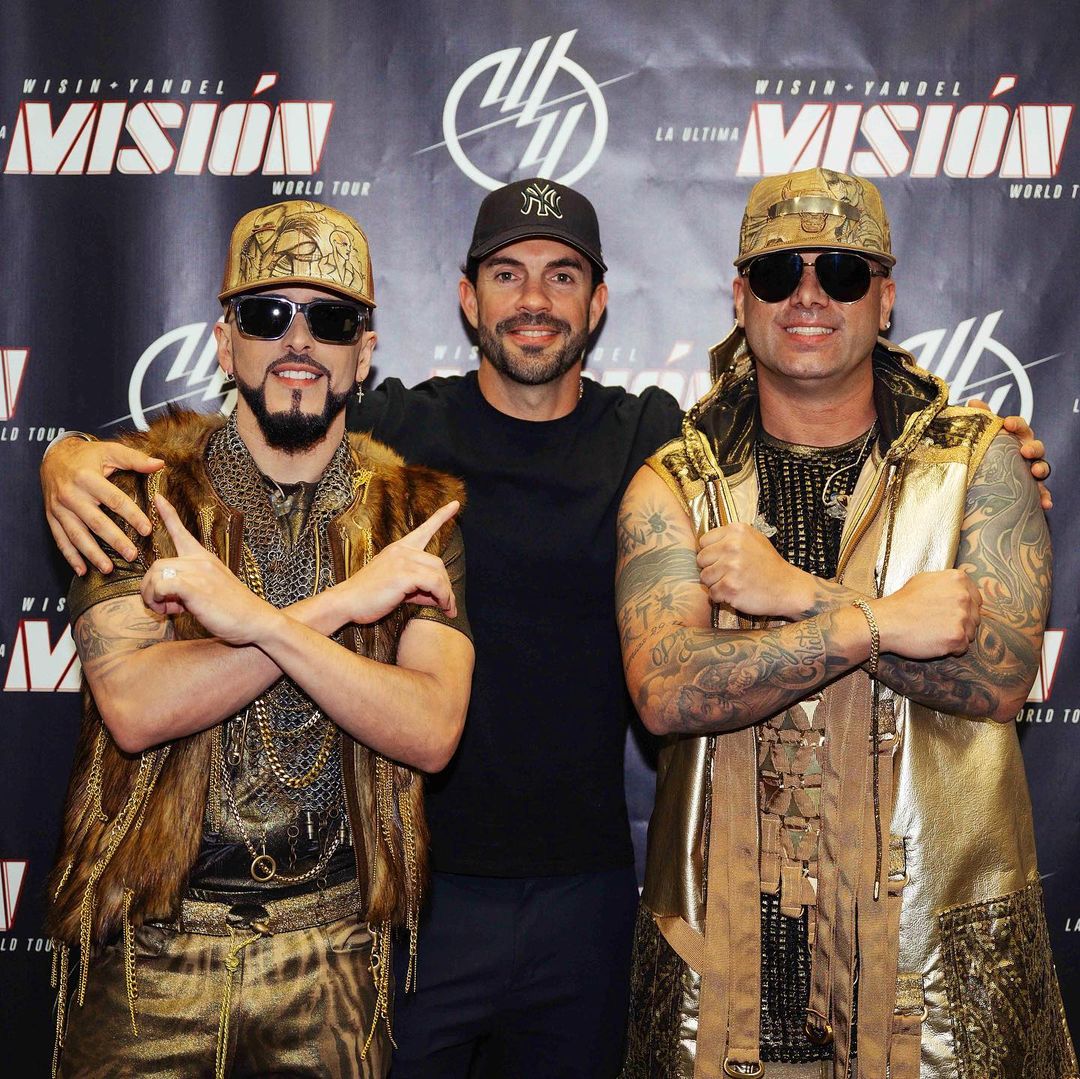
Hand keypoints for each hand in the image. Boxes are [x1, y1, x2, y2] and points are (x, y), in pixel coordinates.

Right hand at [42, 437, 163, 574]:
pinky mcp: (51, 517)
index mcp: (87, 478)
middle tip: (132, 555)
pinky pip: (60, 539)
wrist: (52, 457)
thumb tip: (159, 464)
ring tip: (108, 569)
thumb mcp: (109, 451)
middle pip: (95, 521)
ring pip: (76, 535)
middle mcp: (71, 495)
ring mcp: (59, 508)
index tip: (147, 529)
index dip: (132, 515)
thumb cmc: (87, 456)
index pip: (114, 499)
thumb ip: (134, 459)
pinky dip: (70, 556)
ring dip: (92, 554)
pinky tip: (82, 571)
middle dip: (114, 540)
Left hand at [140, 494, 274, 644]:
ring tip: (168, 610)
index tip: (158, 498)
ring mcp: (199, 572)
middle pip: (157, 564)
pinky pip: (160, 585)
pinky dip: (158, 599)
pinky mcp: (195, 587)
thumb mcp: (213, 590)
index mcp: (205, 559)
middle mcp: (201, 561)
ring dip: (153, 596)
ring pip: (156, 574)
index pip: (183, 533)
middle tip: (164, 606)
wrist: (256, 621)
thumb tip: (169, 592)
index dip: (168, 515)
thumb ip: (191, 584)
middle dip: (150, 588)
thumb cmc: (235, 610)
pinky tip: (172, 610)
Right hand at [335, 501, 460, 624]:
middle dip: (446, 586)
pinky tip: (441, 607)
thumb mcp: (397, 587)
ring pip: (438, 574)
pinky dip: (442, 597)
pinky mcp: (403, 574)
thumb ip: (418, 587)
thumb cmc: (369, 596)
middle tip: (448, 606)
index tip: (455, 505)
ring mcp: (402, 560)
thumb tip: (439, 597)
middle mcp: (402, 550)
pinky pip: (434, 583)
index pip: (423, 529)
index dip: (441, 517)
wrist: (346, 602)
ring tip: (447, 610)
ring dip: (446, 595)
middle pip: (438, 563)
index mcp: (399, 548)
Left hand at [696, 521, 811, 618]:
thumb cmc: (768, 565)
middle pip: (701, 559)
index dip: (711, 553)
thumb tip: (703, 543)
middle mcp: (732, 546)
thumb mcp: (753, 539)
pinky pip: (712, 593)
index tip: (722, 560)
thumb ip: (729, 538)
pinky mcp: (730, 587)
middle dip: (711, 568)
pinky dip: (721, 597)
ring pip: (704, 577)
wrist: (788, 587)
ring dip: (715, 583)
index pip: (703, 541)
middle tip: (729, 574)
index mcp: (736, 531)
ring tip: (734, 582)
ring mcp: (731, 567)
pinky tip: (736, 592)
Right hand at [873, 569, 980, 658]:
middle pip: (975, 616)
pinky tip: (935, 642)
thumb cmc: (902, 602)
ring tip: (935, 633)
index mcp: (957, 579)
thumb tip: (962, 588)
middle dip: (961, 623)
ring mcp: (961, 617)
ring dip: (956, 636)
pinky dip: (951, 648)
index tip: (949, 613)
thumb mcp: (924, 580)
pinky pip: (963, 647)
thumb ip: (947, 583)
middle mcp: (963, 596)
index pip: (976, 598)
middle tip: (938, 625)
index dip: (963, 608)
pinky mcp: (957, 637)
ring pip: (970, 632)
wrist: (886, 621)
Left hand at [966, 399, 1050, 509]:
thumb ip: (981, 418)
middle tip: (1024, 451)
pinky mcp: (1031, 489)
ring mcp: (1030, 470)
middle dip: (1032, 447)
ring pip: (1041, 467)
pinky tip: (1046, 503)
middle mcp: (1026, 453)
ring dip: (1041, 468)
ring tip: (1035, 472)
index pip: (1020, 427)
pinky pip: (1041, 493)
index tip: (1008, 424)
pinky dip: (1045, 497)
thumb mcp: (983, 436)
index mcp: (1015, 438)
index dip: (1016, 424)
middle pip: (1036, 446)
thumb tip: (973, 401)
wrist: (985, 478)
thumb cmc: (988, 451)